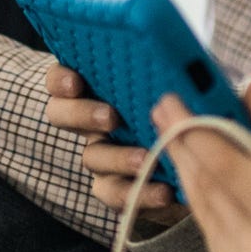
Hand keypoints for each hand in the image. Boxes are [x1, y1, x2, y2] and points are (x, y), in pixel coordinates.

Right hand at [44, 65, 186, 227]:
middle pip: (61, 115)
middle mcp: (87, 119)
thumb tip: (180, 58)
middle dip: (83, 115)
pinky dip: (141, 193)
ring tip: (145, 160)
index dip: (61, 80)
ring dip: (117, 158)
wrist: (191, 149)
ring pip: (92, 157)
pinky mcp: (115, 187)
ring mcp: (98, 154)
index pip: (59, 80)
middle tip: (111, 117)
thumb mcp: (167, 82)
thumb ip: (160, 72)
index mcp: (92, 87)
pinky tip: (165, 191)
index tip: (75, 83)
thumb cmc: (174, 100)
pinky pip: (118, 194)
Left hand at [158, 80, 250, 251]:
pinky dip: (202, 194)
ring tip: (177, 129)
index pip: (226, 167)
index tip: (176, 96)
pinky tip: (200, 168)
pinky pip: (209, 227)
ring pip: (200, 206)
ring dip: (186, 164)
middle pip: (205, 185)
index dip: (195, 128)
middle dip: (182, 140)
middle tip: (166, 104)